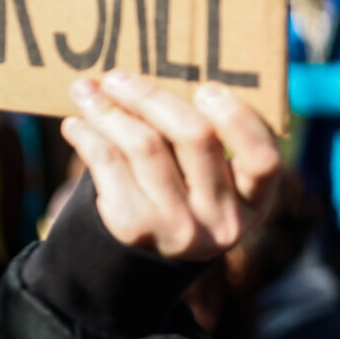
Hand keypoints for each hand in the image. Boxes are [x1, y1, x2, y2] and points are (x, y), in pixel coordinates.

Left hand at [62, 71, 281, 261]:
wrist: (137, 262)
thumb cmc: (176, 197)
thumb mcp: (203, 180)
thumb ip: (196, 139)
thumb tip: (143, 76)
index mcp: (254, 201)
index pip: (264, 160)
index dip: (238, 120)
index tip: (206, 87)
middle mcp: (223, 220)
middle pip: (194, 137)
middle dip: (151, 97)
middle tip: (118, 77)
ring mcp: (180, 228)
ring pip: (144, 145)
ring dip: (108, 110)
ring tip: (85, 91)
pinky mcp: (136, 229)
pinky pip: (108, 163)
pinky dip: (88, 135)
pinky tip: (75, 123)